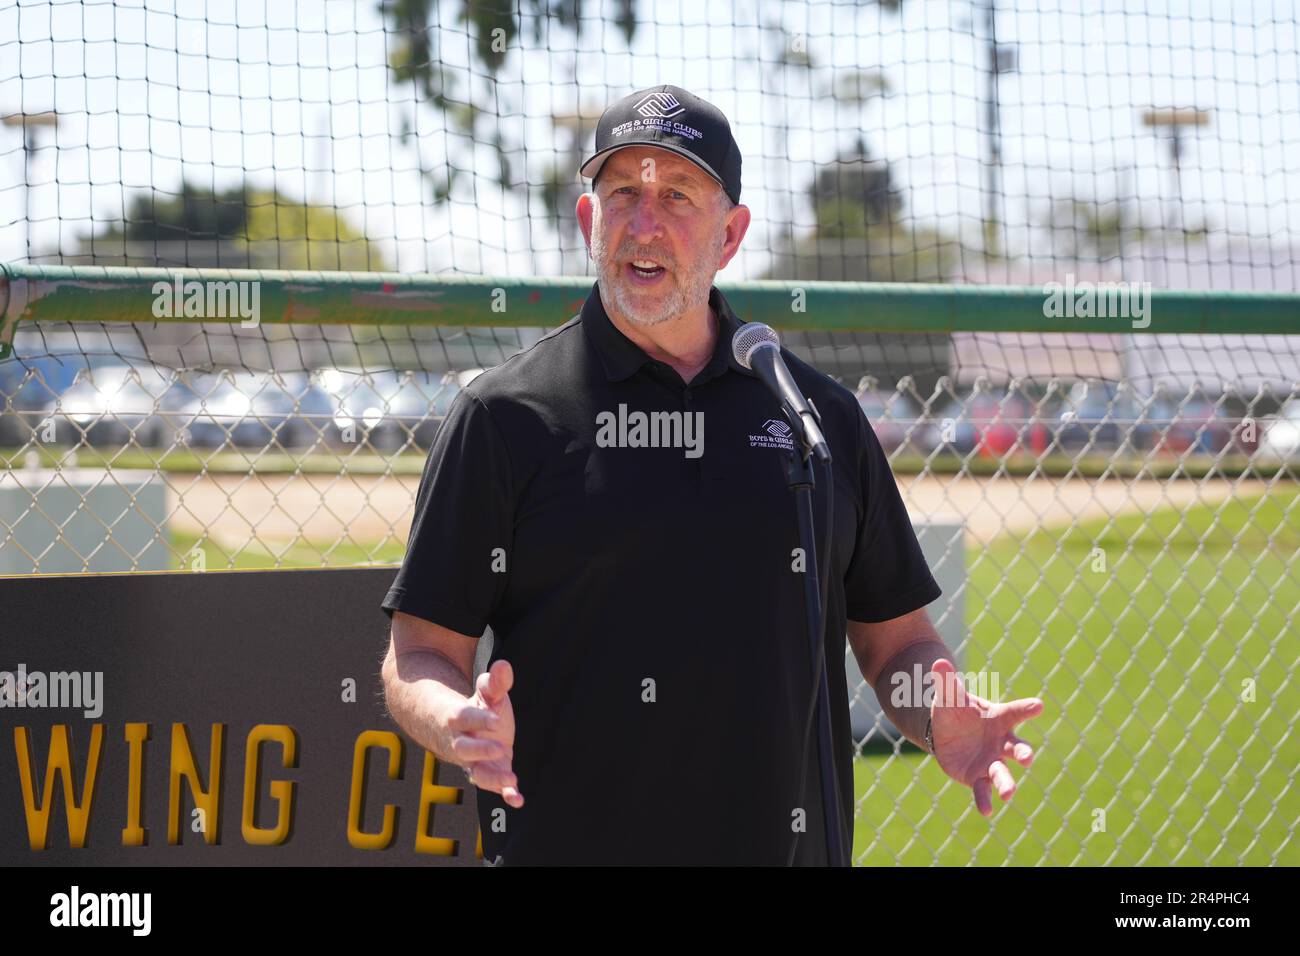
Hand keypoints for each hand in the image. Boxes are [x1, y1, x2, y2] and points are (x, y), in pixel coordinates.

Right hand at [450, 659, 523, 807]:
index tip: (497, 719)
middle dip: (480, 751)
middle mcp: (462, 744)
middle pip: (464, 750)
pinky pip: (493, 788)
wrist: (455, 733)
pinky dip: (505, 794)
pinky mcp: (487, 774)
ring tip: (511, 780)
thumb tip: (504, 667)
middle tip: (500, 748)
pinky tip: (518, 800)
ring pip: (477, 774)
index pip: (464, 719)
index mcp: (457, 720)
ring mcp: (473, 762)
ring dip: (493, 779)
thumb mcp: (485, 694)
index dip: (479, 719)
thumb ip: (495, 683)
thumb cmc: (475, 710)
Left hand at [927, 658, 1041, 816]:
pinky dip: (985, 800)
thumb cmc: (955, 711)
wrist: (946, 734)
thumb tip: (938, 661)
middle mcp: (1001, 742)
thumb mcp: (948, 696)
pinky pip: (984, 790)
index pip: (1015, 711)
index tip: (1039, 705)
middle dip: (1022, 751)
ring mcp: (992, 761)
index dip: (1027, 708)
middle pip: (1016, 746)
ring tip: (1008, 794)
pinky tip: (987, 811)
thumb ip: (947, 681)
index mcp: (998, 718)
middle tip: (1027, 757)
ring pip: (1003, 773)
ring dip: (1007, 783)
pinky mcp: (979, 777)